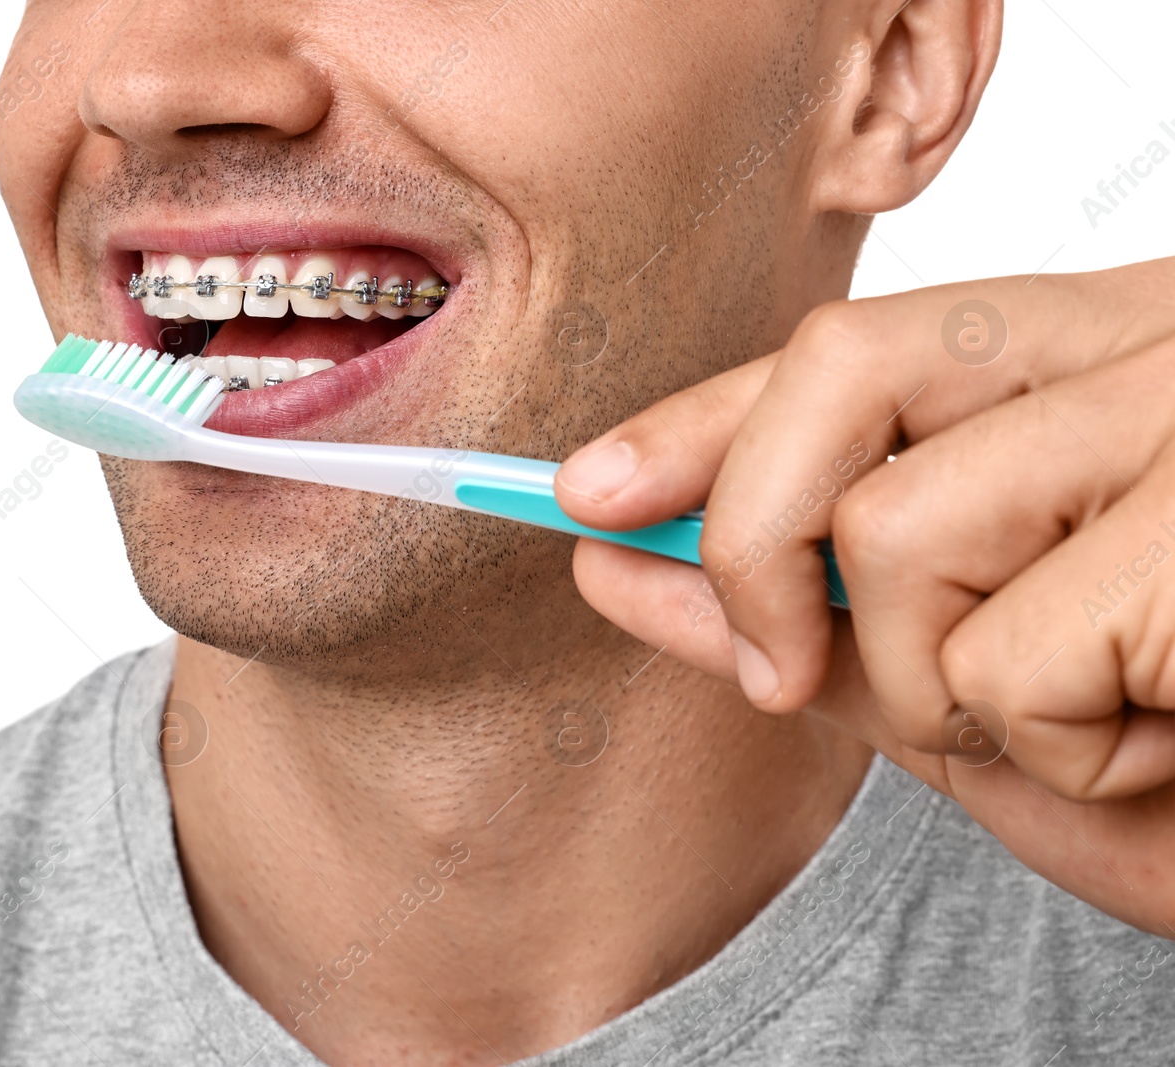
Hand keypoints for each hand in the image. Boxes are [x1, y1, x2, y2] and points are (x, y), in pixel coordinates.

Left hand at [554, 257, 1174, 935]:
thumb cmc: (1172, 757)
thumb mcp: (960, 678)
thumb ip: (796, 609)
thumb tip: (607, 554)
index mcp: (1090, 355)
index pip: (848, 346)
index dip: (701, 418)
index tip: (583, 491)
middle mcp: (1155, 340)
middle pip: (845, 367)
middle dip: (755, 534)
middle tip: (781, 672)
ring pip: (905, 532)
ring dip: (952, 689)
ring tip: (1088, 720)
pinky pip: (1010, 659)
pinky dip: (1052, 755)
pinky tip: (1160, 745)